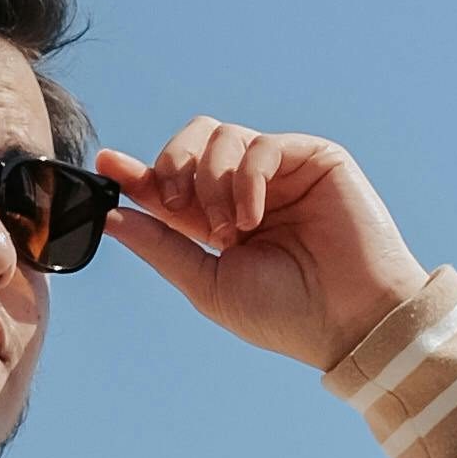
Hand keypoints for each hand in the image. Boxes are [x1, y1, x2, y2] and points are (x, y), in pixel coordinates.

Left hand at [101, 119, 427, 372]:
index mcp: (220, 220)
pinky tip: (253, 218)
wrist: (348, 322)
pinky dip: (247, 178)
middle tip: (178, 207)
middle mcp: (249, 189)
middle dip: (172, 168)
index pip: (171, 182)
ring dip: (211, 181)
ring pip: (220, 135)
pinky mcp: (314, 159)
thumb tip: (112, 217)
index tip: (107, 166)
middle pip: (192, 140)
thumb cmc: (286, 314)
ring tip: (230, 230)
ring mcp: (281, 171)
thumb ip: (161, 246)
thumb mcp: (208, 284)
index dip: (138, 172)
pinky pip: (261, 144)